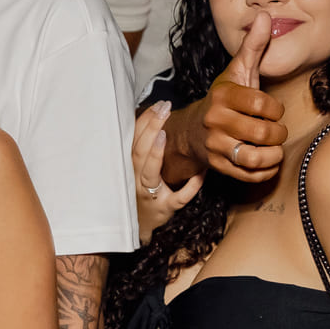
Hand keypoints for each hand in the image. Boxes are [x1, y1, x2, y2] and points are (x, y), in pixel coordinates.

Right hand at [133, 101, 204, 242]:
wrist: (140, 223)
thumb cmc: (141, 190)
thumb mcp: (138, 169)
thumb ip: (145, 147)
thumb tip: (158, 115)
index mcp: (129, 167)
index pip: (132, 140)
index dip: (143, 121)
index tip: (158, 105)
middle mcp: (135, 179)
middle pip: (138, 152)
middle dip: (149, 129)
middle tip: (164, 109)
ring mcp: (149, 194)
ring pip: (149, 173)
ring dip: (156, 154)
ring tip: (165, 134)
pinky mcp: (164, 208)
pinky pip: (177, 197)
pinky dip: (189, 186)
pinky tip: (200, 173)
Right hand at [165, 12, 285, 183]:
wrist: (193, 130)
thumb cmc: (225, 99)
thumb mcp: (237, 72)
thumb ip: (253, 46)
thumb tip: (264, 16)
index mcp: (223, 96)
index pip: (262, 105)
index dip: (276, 110)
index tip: (274, 110)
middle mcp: (215, 121)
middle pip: (262, 133)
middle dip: (278, 133)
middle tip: (277, 131)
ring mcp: (214, 145)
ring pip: (254, 158)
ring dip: (272, 155)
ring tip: (274, 148)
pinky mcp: (217, 166)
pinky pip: (249, 175)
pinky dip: (265, 171)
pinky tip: (268, 161)